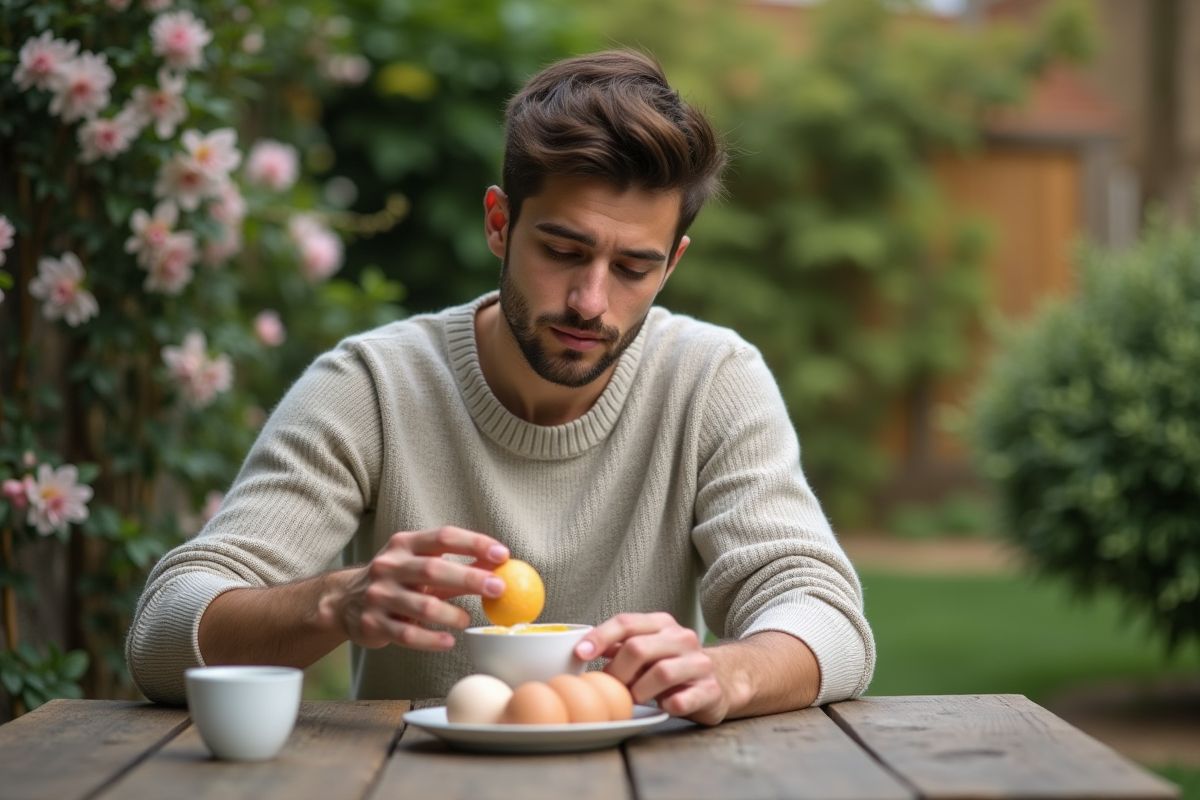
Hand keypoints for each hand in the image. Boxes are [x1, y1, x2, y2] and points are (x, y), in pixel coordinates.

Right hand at [327, 526, 508, 651]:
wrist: (344, 602)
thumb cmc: (396, 580)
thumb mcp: (420, 565)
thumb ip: (456, 567)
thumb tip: (499, 568)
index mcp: (404, 544)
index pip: (443, 536)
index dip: (475, 544)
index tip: (502, 554)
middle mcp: (389, 566)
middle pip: (434, 570)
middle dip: (470, 579)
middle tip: (498, 588)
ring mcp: (378, 595)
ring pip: (422, 606)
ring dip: (452, 615)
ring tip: (466, 620)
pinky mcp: (373, 624)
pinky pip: (407, 635)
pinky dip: (432, 640)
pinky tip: (448, 641)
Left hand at [574, 612, 729, 724]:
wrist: (721, 682)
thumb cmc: (673, 666)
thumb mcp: (647, 649)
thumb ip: (619, 646)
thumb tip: (583, 648)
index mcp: (662, 624)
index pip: (626, 623)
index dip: (600, 637)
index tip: (580, 654)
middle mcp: (682, 638)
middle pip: (638, 648)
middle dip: (617, 672)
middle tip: (611, 689)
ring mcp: (699, 664)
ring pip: (661, 672)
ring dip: (639, 691)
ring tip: (635, 699)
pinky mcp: (710, 690)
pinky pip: (683, 699)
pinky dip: (668, 705)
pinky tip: (663, 706)